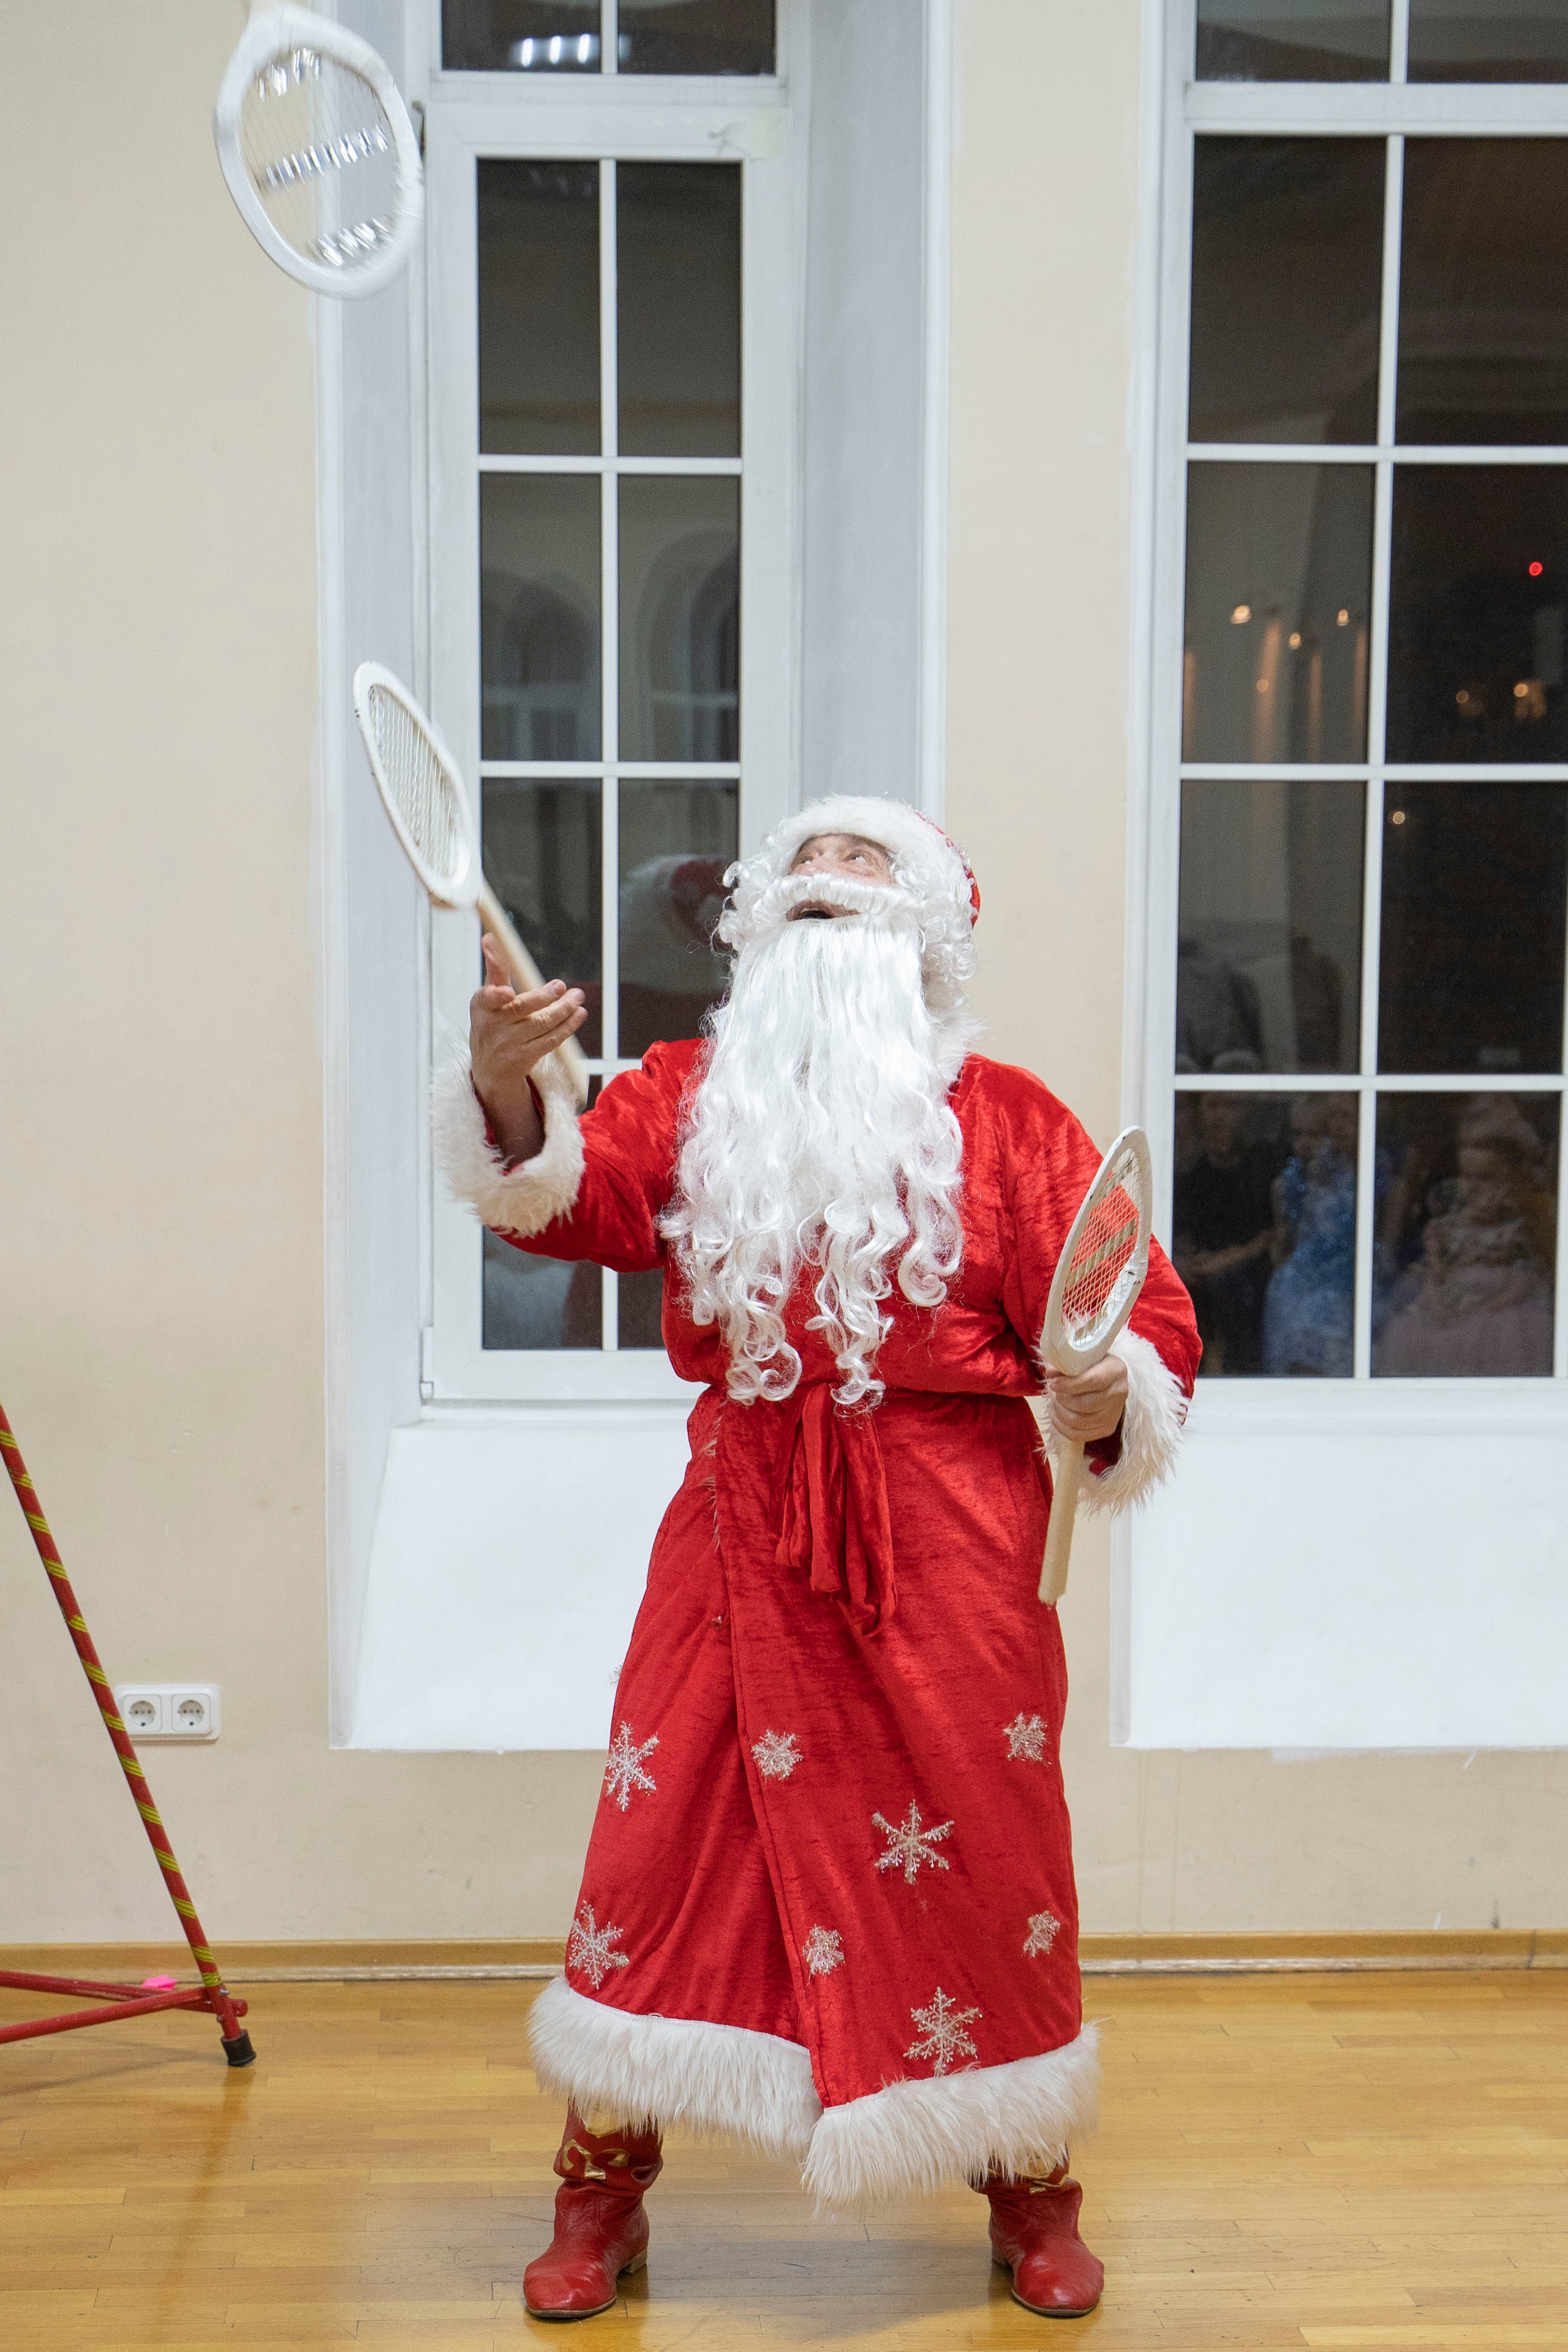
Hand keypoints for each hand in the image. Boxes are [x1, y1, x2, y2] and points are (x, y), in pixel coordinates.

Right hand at [470, 935, 586, 1162]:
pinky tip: (578, 1014)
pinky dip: (567, 1026)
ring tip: (577, 997)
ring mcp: (509, 1044)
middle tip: (562, 986)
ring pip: (542, 1024)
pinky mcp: (525, 1058)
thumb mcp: (487, 998)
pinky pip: (551, 1040)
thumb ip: (495, 969)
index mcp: (482, 1007)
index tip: (508, 991)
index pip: (488, 998)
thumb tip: (490, 937)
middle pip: (523, 1009)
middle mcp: (493, 1027)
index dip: (497, 995)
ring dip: (564, 1009)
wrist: (489, 1068)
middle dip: (545, 996)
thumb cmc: (490, 1023)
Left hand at [1042, 1353, 1127, 1444]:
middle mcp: (1119, 1393)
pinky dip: (1062, 1427)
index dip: (1069, 1384)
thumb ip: (1067, 1364)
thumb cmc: (1094, 1367)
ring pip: (1079, 1421)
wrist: (1110, 1381)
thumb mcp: (1085, 1359)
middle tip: (1055, 1392)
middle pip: (1085, 1404)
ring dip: (1060, 1412)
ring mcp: (1114, 1414)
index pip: (1093, 1381)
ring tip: (1056, 1402)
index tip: (1053, 1383)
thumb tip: (1050, 1372)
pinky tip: (1057, 1416)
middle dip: (1063, 1399)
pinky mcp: (1107, 1429)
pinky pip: (1079, 1435)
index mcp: (1116, 1371)